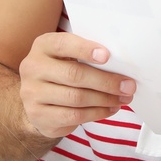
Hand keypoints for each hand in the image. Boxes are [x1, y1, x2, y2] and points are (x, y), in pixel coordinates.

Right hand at [17, 32, 133, 138]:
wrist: (37, 99)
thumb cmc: (62, 71)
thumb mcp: (68, 56)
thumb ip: (88, 54)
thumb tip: (122, 63)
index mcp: (43, 46)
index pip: (63, 44)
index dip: (85, 49)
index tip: (107, 56)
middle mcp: (33, 68)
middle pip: (74, 74)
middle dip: (106, 81)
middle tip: (128, 85)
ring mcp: (31, 93)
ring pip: (76, 98)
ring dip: (105, 99)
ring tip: (123, 98)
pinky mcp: (37, 115)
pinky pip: (73, 116)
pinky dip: (97, 113)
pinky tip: (110, 109)